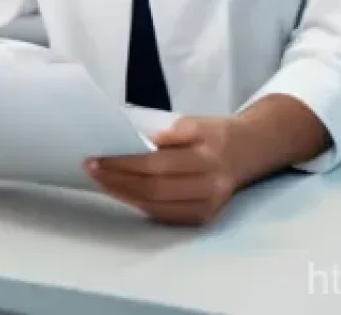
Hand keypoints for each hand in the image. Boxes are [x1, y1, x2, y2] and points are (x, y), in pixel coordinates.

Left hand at [84, 116, 248, 225]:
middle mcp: (209, 186)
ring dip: (124, 195)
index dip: (124, 165)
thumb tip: (142, 144)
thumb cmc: (215, 133)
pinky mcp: (204, 217)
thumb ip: (170, 134)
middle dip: (117, 181)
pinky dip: (141, 205)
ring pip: (158, 207)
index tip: (98, 158)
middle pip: (154, 190)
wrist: (248, 151)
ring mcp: (208, 206)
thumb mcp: (194, 122)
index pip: (157, 165)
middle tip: (91, 169)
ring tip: (101, 181)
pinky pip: (166, 216)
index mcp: (206, 157)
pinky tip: (122, 193)